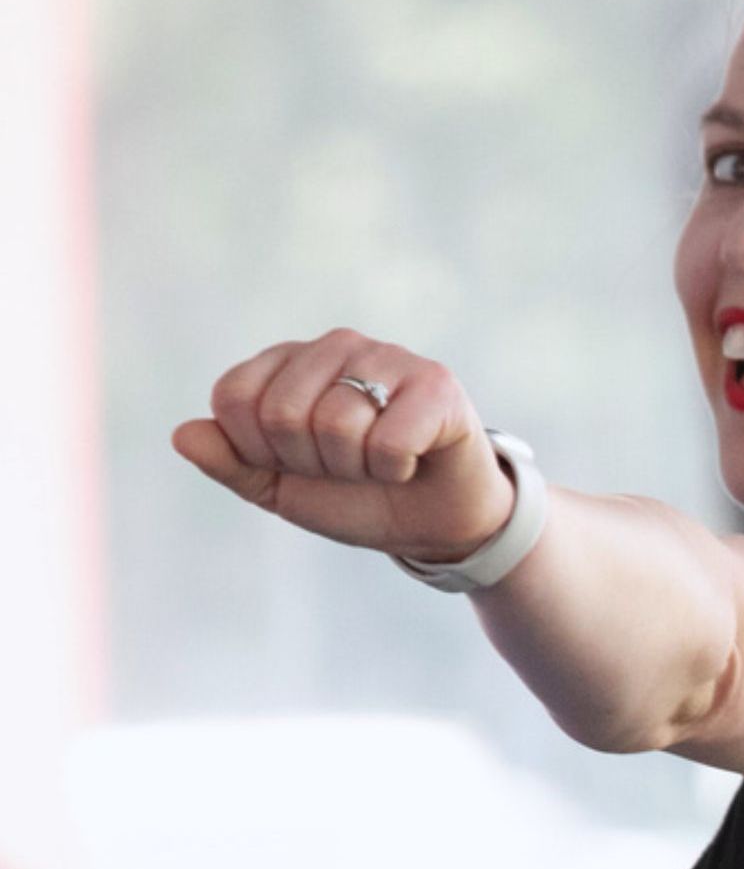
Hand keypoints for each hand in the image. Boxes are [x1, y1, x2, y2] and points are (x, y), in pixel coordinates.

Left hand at [171, 327, 516, 561]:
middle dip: (311, 463)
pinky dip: (395, 468)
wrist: (432, 522)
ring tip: (380, 462)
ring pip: (335, 424)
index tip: (299, 463)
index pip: (234, 399)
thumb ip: (231, 464)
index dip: (260, 451)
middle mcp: (334, 346)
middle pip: (281, 414)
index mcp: (288, 363)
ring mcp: (387, 356)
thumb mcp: (281, 490)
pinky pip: (388, 439)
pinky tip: (412, 459)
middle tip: (346, 465)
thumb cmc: (357, 496)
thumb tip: (184, 434)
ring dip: (357, 468)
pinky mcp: (435, 382)